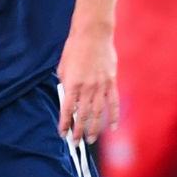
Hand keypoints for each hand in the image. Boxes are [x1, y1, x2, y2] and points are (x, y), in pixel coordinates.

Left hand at [57, 25, 118, 144]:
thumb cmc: (74, 48)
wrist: (93, 34)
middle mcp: (87, 88)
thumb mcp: (63, 66)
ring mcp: (101, 86)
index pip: (67, 110)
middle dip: (78, 131)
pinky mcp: (111, 82)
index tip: (62, 134)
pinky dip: (113, 116)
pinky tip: (112, 127)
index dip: (64, 124)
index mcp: (72, 84)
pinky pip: (113, 103)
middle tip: (76, 142)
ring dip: (94, 128)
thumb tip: (67, 96)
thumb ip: (65, 83)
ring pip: (98, 113)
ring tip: (90, 139)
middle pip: (82, 115)